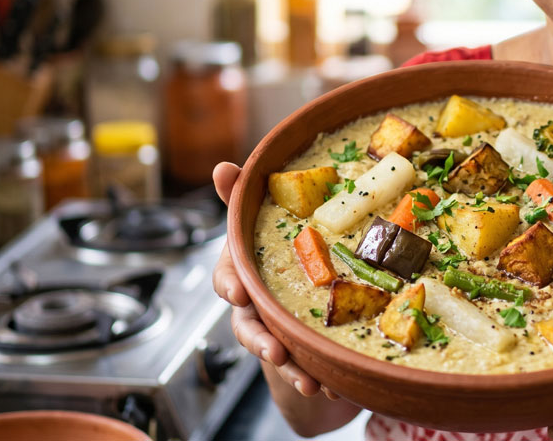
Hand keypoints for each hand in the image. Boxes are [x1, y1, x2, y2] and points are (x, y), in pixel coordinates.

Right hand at [211, 162, 338, 399]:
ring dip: (288, 368)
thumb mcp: (266, 219)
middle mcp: (255, 302)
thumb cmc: (277, 247)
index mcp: (246, 268)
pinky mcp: (298, 349)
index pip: (227, 275)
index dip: (229, 284)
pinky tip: (330, 385)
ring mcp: (274, 328)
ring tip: (308, 381)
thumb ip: (244, 196)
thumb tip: (222, 167)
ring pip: (274, 351)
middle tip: (274, 349)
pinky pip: (301, 367)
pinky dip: (312, 377)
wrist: (299, 288)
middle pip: (247, 324)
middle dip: (259, 340)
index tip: (236, 292)